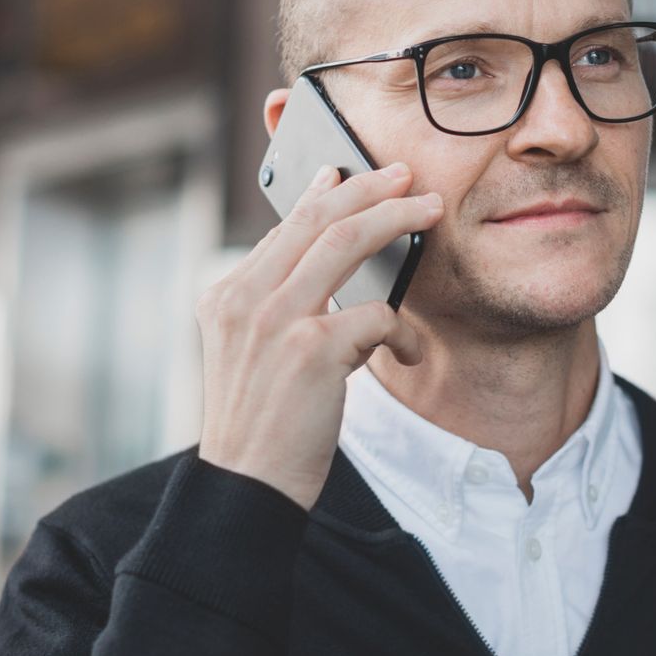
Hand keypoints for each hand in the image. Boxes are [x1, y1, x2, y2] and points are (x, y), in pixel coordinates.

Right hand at [194, 162, 441, 510]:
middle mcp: (244, 299)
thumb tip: (334, 266)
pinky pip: (376, 315)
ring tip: (430, 211)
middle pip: (317, 219)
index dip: (320, 194)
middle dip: (369, 188)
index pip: (282, 228)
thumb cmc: (261, 424)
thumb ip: (278, 306)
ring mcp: (276, 321)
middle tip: (409, 177)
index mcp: (225, 296)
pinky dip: (401, 332)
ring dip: (395, 219)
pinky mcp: (312, 350)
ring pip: (346, 241)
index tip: (346, 171)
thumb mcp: (252, 353)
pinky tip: (407, 351)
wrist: (246, 485)